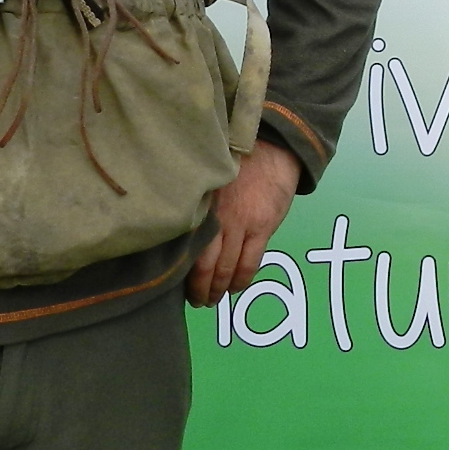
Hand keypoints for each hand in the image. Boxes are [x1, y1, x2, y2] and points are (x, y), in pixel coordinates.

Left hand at [188, 139, 300, 306]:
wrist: (271, 148)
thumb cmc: (234, 164)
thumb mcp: (207, 183)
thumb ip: (198, 209)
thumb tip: (183, 239)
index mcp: (199, 206)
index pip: (186, 248)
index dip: (182, 273)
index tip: (177, 286)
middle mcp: (217, 217)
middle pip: (204, 264)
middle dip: (200, 288)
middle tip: (197, 301)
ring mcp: (241, 223)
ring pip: (227, 267)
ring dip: (219, 288)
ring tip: (213, 299)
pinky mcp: (262, 226)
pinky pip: (250, 262)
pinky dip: (241, 279)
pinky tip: (234, 287)